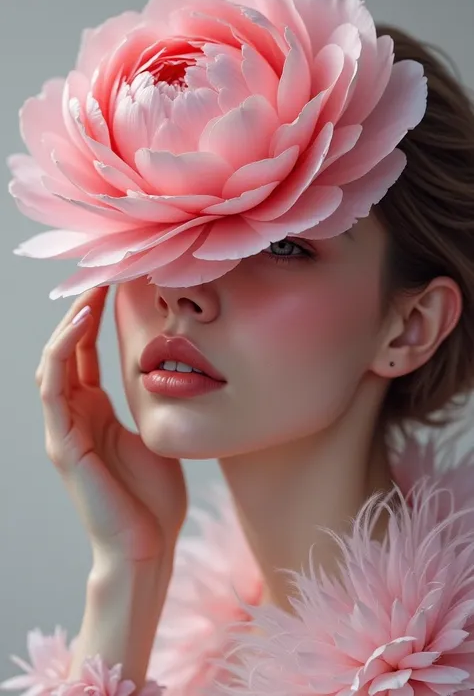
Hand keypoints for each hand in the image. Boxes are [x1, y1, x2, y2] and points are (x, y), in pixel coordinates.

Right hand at [35, 287, 186, 564]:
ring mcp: (64, 429)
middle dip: (79, 312)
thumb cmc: (154, 497)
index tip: (113, 284)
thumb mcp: (155, 434)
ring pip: (53, 364)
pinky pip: (53, 388)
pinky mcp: (63, 443)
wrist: (148, 545)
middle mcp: (74, 416)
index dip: (94, 318)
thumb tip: (167, 372)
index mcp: (95, 412)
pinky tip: (79, 325)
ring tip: (89, 293)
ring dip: (67, 326)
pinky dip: (61, 353)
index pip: (85, 353)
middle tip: (100, 277)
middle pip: (66, 351)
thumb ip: (148, 404)